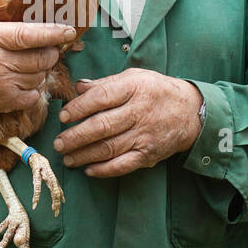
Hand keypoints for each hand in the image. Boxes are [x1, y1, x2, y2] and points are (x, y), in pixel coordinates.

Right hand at [0, 0, 75, 118]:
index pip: (29, 35)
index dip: (53, 33)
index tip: (68, 30)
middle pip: (41, 57)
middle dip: (51, 51)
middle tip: (48, 46)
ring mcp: (3, 84)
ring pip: (39, 75)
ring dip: (43, 68)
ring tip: (34, 61)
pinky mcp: (4, 102)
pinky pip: (33, 95)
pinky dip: (36, 87)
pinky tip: (25, 79)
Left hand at [52, 69, 203, 175]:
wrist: (190, 112)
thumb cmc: (156, 91)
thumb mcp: (134, 78)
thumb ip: (105, 83)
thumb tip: (78, 86)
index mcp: (134, 88)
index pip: (101, 98)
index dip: (79, 108)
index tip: (63, 117)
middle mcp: (139, 112)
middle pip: (101, 126)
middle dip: (75, 136)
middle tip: (58, 142)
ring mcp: (144, 135)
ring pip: (108, 148)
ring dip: (84, 155)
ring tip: (67, 157)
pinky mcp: (148, 154)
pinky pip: (122, 165)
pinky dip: (104, 170)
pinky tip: (88, 170)